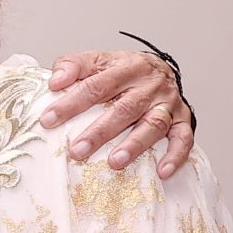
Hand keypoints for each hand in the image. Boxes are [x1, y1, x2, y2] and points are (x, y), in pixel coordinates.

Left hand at [40, 50, 194, 177]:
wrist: (160, 68)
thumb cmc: (122, 70)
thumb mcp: (97, 61)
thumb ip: (73, 65)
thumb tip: (55, 80)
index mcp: (125, 68)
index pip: (95, 86)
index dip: (71, 103)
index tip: (48, 120)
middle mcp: (149, 85)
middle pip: (124, 108)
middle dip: (100, 132)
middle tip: (78, 150)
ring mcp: (168, 103)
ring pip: (153, 124)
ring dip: (134, 145)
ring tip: (114, 162)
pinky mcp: (183, 119)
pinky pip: (184, 138)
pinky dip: (175, 155)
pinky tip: (162, 172)